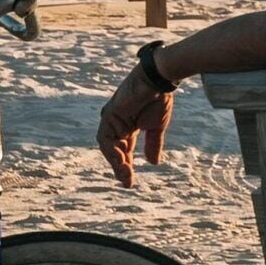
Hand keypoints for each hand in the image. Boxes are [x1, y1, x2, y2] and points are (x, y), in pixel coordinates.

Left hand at [95, 64, 175, 186]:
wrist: (159, 82)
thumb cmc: (159, 100)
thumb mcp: (156, 128)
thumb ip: (152, 145)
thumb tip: (153, 163)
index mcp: (128, 127)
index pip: (124, 151)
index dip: (126, 167)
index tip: (131, 183)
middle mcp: (117, 124)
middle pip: (114, 151)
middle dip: (120, 168)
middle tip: (128, 182)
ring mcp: (111, 119)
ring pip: (108, 146)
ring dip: (115, 161)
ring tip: (126, 173)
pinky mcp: (109, 115)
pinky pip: (105, 137)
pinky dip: (111, 150)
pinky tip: (121, 159)